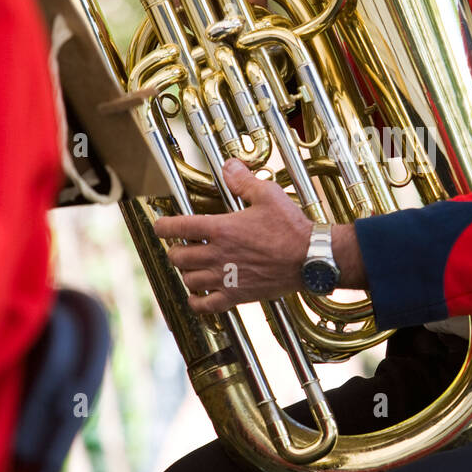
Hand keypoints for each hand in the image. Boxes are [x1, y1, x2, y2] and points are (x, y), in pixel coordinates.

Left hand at [155, 159, 312, 312]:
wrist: (310, 258)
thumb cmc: (291, 228)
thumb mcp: (268, 195)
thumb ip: (244, 181)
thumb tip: (229, 166)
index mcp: (221, 229)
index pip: (177, 227)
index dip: (163, 226)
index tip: (161, 226)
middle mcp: (218, 255)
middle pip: (177, 256)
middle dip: (176, 250)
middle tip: (182, 246)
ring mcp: (225, 278)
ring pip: (188, 280)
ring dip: (187, 273)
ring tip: (193, 268)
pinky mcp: (236, 295)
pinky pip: (205, 305)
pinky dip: (196, 301)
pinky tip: (199, 295)